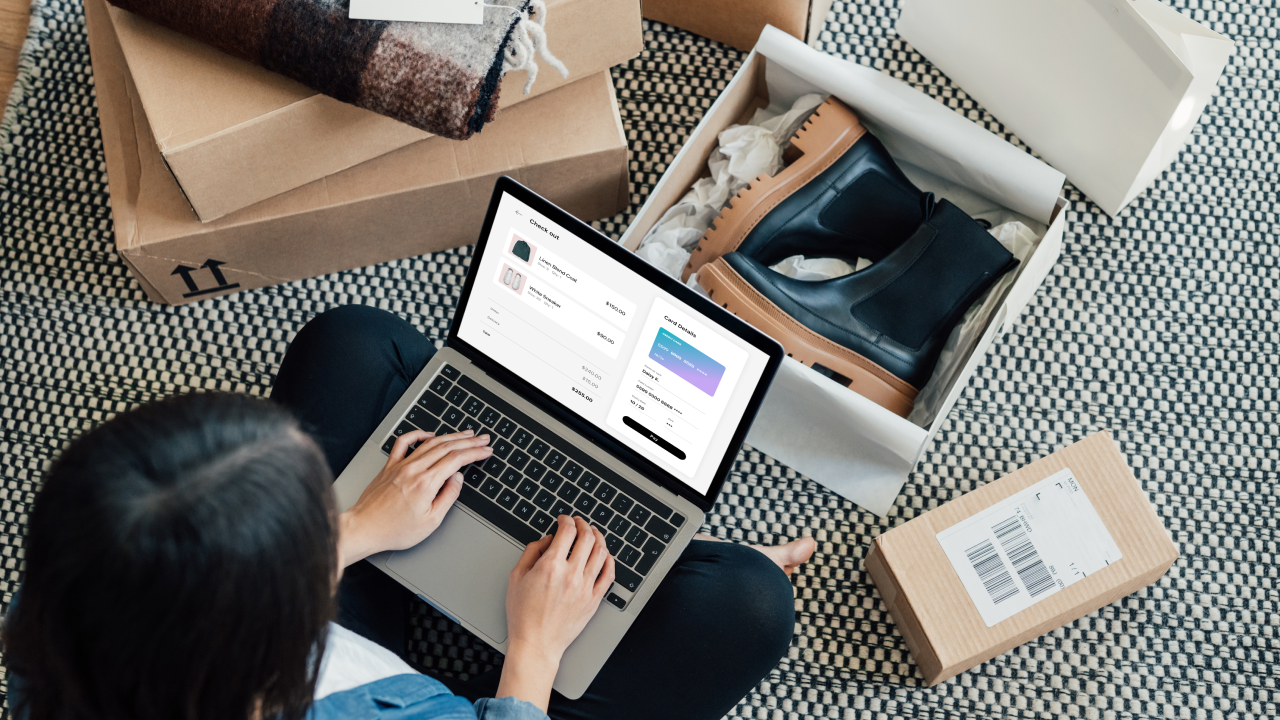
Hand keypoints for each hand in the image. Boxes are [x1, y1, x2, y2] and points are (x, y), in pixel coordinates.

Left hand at [337, 429, 492, 568]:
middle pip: (447, 447)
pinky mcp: (390, 466)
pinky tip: (429, 434)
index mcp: (426, 483)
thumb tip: (457, 479)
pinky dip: (418, 434)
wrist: (364, 528)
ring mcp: (401, 465)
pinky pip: (404, 442)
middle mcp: (414, 469)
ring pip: (430, 443)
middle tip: (482, 438)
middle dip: (468, 441)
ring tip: (465, 434)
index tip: (485, 450)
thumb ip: (448, 496)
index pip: (457, 459)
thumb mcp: (430, 521)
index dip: (475, 452)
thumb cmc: (394, 529)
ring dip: (451, 436)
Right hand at [496, 516, 614, 709]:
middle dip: (583, 524)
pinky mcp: (594, 600)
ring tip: (594, 533)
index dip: (566, 520)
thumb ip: (531, 552)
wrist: (536, 644)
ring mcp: (585, 587)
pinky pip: (609, 574)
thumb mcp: (516, 578)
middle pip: (587, 537)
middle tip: (579, 523)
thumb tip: (547, 540)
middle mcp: (571, 574)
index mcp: (551, 566)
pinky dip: (609, 560)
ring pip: (601, 552)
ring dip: (598, 537)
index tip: (563, 519)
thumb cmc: (523, 615)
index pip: (567, 531)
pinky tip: (606, 555)